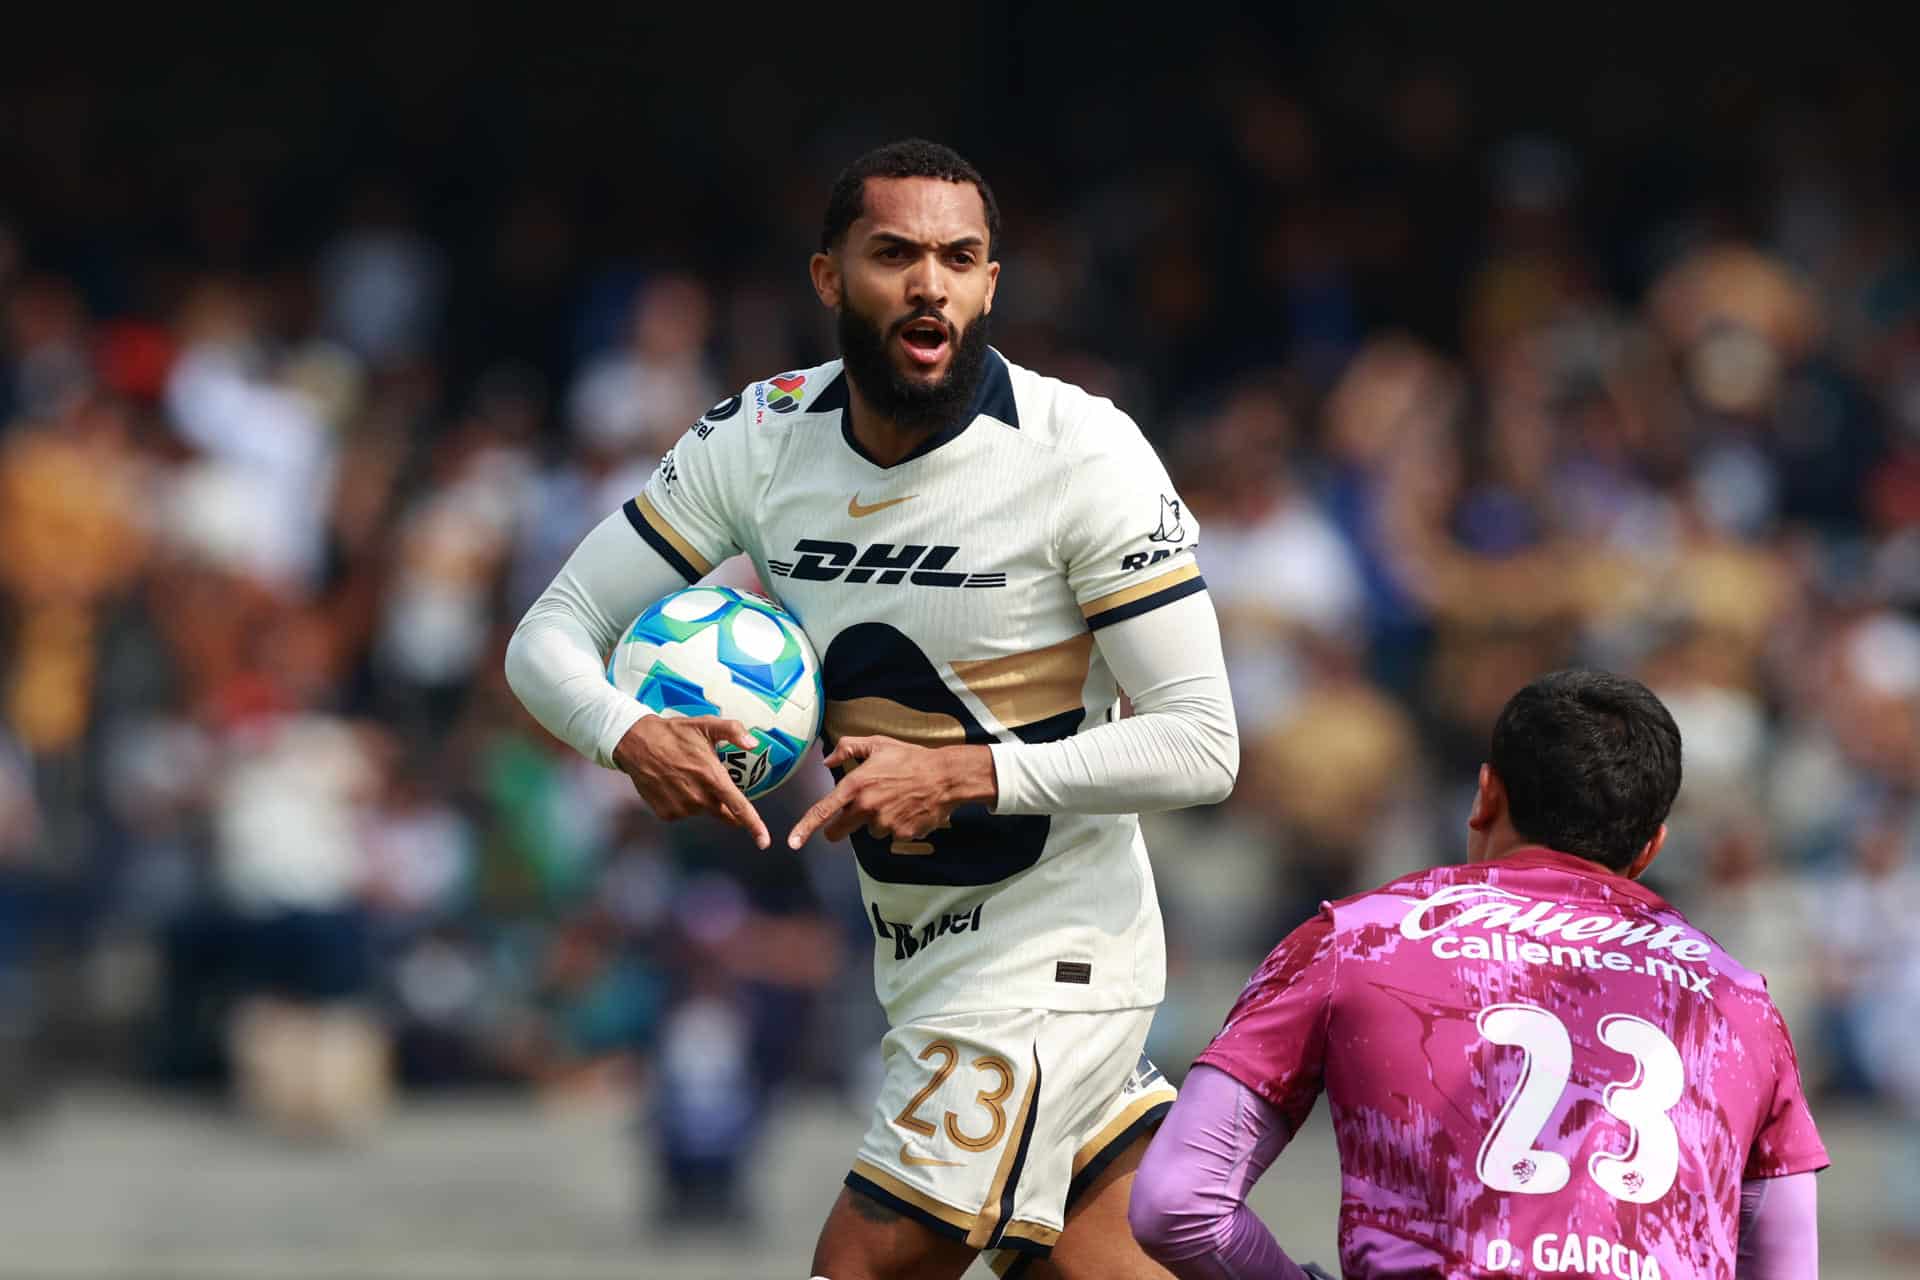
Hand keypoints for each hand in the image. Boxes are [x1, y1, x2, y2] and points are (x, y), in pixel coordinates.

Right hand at [611, 715, 769, 849]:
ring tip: (686, 775)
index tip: (764, 842)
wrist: (636, 743)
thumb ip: (733, 731)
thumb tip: (754, 743)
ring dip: (701, 798)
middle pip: (723, 811)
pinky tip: (673, 784)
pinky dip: (683, 801)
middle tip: (710, 781)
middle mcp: (698, 797)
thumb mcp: (706, 725)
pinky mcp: (666, 814)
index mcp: (712, 778)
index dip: (754, 826)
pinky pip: (684, 813)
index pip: (739, 807)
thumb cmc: (674, 733)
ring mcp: (681, 808)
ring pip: (702, 810)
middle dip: (724, 802)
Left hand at [787, 736, 995, 849]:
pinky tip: (909, 808)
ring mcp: (884, 823)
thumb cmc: (911, 758)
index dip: (805, 828)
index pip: (824, 811)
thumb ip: (848, 748)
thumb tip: (827, 760)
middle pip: (839, 831)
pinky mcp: (901, 834)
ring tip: (895, 801)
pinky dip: (897, 825)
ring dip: (876, 821)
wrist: (945, 776)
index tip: (793, 842)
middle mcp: (866, 807)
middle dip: (839, 827)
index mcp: (856, 786)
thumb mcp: (877, 744)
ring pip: (869, 831)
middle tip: (853, 813)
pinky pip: (892, 835)